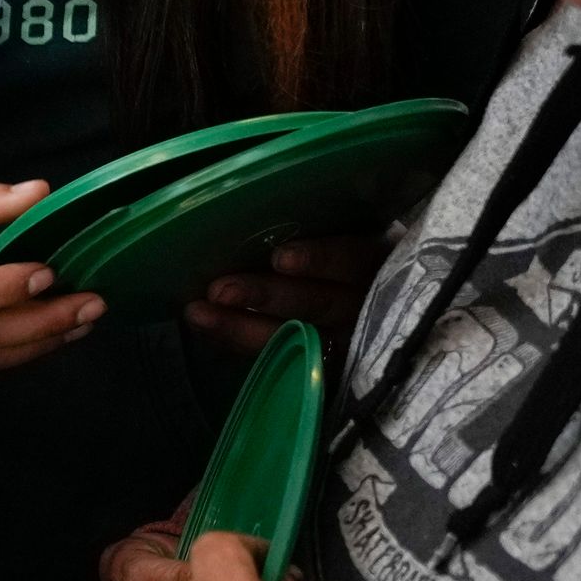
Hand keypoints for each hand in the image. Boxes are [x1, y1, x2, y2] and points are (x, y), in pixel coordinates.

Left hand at [183, 232, 382, 356]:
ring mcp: (349, 342)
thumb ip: (322, 231)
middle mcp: (368, 305)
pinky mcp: (328, 366)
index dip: (320, 260)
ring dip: (242, 328)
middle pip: (320, 304)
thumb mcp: (351, 236)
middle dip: (268, 297)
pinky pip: (282, 360)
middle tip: (221, 290)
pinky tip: (208, 333)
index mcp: (377, 261)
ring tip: (200, 314)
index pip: (353, 261)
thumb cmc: (349, 254)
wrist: (380, 302)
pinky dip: (241, 345)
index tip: (280, 258)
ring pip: (297, 338)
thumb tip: (258, 214)